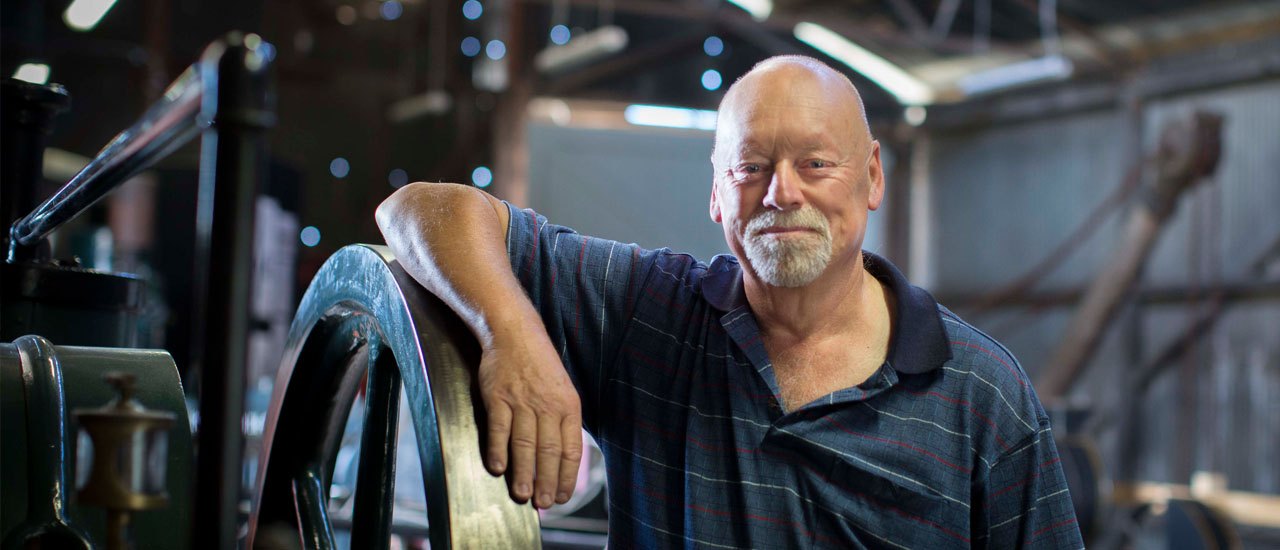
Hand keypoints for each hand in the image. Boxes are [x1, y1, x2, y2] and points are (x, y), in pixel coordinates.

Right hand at [478, 331, 582, 508]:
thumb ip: (563, 422)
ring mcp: (522, 401)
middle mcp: (547, 405)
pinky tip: (498, 468)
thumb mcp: (563, 390)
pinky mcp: (498, 397)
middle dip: (546, 481)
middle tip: (542, 504)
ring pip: (525, 443)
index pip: (571, 448)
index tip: (562, 497)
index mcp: (568, 406)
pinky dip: (498, 450)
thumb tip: (563, 457)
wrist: (515, 334)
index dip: (566, 476)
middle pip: (549, 450)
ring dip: (524, 472)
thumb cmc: (540, 366)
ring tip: (523, 495)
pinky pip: (499, 429)